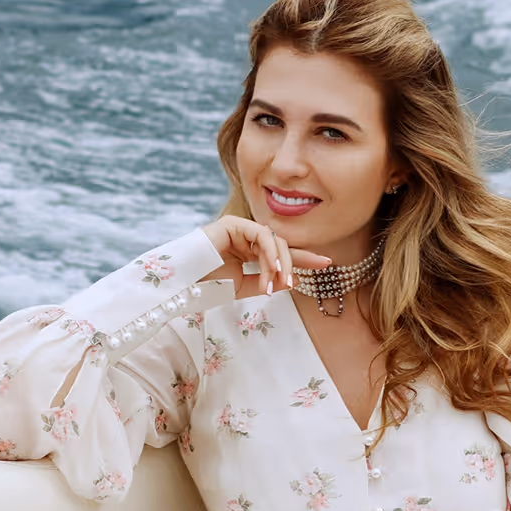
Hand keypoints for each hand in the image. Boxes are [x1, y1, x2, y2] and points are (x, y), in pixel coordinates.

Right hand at [201, 215, 330, 296]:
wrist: (184, 283)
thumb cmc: (208, 286)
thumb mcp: (244, 287)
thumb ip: (268, 281)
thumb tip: (293, 280)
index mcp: (249, 251)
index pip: (281, 254)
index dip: (304, 258)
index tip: (327, 263)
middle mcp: (246, 237)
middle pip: (281, 246)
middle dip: (293, 263)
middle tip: (294, 281)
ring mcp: (240, 228)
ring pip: (274, 241)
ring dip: (279, 264)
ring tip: (277, 283)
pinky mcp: (234, 223)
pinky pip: (262, 236)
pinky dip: (269, 254)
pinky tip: (270, 270)